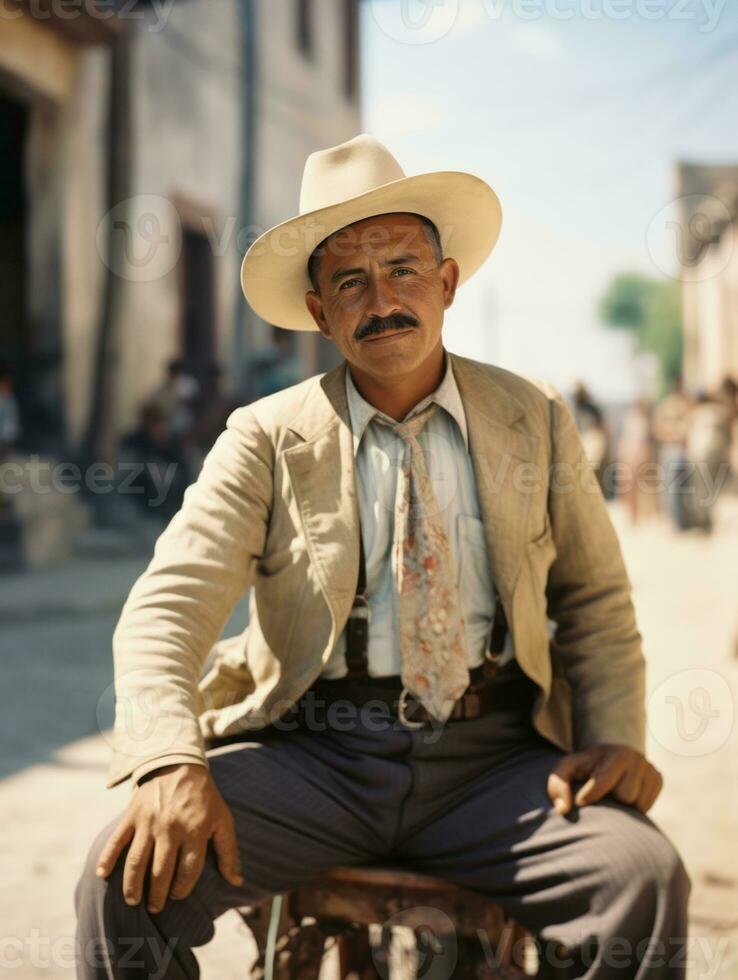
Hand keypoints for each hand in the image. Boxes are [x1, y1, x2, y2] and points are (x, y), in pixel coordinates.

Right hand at [95, 763, 242, 913]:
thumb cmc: (204, 798)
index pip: (189, 870)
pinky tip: (102, 875)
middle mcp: (170, 828)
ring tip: (133, 901)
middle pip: (160, 871)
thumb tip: (237, 881)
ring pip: (136, 862)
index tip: (178, 895)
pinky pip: (117, 840)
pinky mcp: (132, 815)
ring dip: (132, 886)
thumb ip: (229, 851)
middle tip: (155, 907)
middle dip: (157, 895)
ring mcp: (149, 822)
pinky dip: (107, 858)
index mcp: (195, 830)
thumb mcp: (222, 820)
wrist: (179, 764)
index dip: (183, 888)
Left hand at [547, 744, 662, 815]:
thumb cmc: (585, 767)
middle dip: (611, 798)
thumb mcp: (566, 769)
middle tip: (603, 793)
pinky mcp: (658, 779)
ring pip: (638, 803)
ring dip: (623, 805)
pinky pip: (647, 806)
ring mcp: (650, 768)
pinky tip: (624, 796)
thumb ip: (557, 785)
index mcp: (616, 754)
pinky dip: (634, 806)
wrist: (609, 755)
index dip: (590, 795)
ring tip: (613, 794)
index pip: (604, 782)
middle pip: (626, 796)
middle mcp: (637, 759)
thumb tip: (563, 809)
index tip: (582, 801)